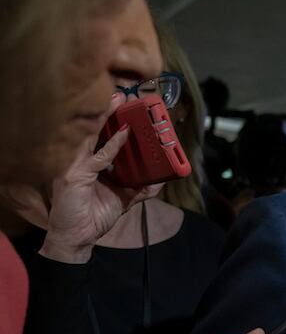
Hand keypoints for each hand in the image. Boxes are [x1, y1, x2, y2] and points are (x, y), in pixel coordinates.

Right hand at [39, 92, 161, 263]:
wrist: (78, 238)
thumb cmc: (93, 216)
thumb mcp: (124, 198)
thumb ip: (142, 187)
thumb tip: (163, 179)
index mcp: (89, 162)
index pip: (100, 135)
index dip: (113, 119)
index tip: (129, 105)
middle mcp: (80, 159)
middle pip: (94, 130)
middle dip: (109, 111)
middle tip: (124, 95)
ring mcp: (75, 165)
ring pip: (91, 136)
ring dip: (107, 117)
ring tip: (119, 101)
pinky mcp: (74, 176)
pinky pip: (97, 157)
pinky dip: (113, 144)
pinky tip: (125, 133)